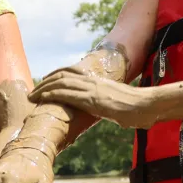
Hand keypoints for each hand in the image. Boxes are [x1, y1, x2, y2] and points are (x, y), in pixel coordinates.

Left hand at [29, 67, 159, 128]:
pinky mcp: (94, 100)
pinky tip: (44, 99)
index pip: (70, 73)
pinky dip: (53, 95)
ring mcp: (93, 89)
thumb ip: (106, 102)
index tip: (44, 82)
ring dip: (44, 89)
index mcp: (98, 81)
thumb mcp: (117, 102)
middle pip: (62, 76)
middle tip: (33, 91)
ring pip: (61, 83)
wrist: (149, 105)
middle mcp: (93, 81)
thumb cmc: (137, 107)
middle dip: (45, 83)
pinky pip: (69, 95)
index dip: (54, 76)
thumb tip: (104, 109)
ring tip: (33, 96)